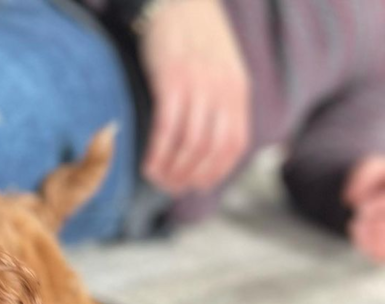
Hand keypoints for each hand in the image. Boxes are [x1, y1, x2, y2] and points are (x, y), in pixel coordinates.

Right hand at [140, 0, 250, 194]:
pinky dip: (158, 153)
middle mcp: (222, 90)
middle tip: (170, 188)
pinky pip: (167, 128)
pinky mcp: (173, 79)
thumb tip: (213, 139)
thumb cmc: (195, 34)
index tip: (196, 186)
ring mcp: (198, 85)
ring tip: (156, 179)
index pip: (234, 145)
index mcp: (237, 90)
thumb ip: (223, 99)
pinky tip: (147, 164)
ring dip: (171, 170)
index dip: (215, 173)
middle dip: (189, 177)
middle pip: (210, 151)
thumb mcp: (223, 66)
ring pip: (190, 144)